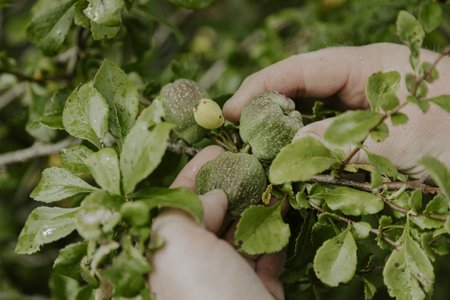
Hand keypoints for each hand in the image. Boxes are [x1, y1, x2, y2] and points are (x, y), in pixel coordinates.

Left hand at [149, 146, 284, 299]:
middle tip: (253, 162)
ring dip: (259, 206)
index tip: (218, 150)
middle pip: (216, 214)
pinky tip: (283, 212)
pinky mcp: (260, 288)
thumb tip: (215, 197)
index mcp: (169, 254)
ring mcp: (230, 276)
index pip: (181, 202)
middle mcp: (197, 264)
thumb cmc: (203, 293)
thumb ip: (185, 208)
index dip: (197, 173)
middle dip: (234, 186)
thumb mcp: (176, 244)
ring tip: (274, 182)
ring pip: (244, 231)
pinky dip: (276, 231)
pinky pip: (268, 251)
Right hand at [223, 43, 449, 178]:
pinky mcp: (363, 134)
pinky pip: (324, 138)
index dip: (261, 87)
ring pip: (308, 115)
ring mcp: (360, 108)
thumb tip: (285, 153)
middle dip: (264, 109)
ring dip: (282, 133)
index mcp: (366, 66)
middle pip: (298, 89)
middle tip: (236, 134)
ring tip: (254, 152)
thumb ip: (339, 142)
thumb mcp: (399, 138)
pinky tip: (289, 165)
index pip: (301, 69)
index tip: (229, 110)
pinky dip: (304, 151)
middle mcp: (358, 83)